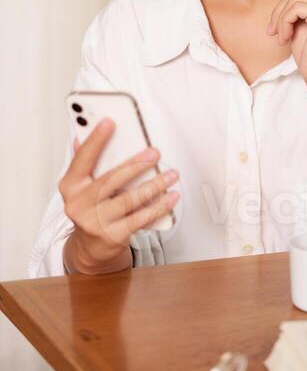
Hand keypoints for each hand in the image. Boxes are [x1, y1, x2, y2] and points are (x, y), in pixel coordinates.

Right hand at [58, 117, 179, 272]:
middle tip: (155, 153)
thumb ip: (84, 161)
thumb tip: (80, 137)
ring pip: (130, 199)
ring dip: (154, 185)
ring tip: (171, 174)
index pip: (82, 159)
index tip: (110, 122)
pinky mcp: (113, 236)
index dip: (96, 140)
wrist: (90, 247)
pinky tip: (171, 196)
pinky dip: (159, 207)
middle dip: (135, 164)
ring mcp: (96, 221)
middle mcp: (79, 204)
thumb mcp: (82, 185)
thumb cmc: (90, 208)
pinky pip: (140, 218)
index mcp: (71, 186)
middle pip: (111, 179)